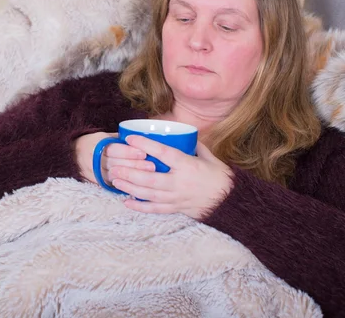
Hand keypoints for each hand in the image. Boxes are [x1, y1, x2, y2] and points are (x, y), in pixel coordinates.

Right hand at [74, 132, 150, 183]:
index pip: (114, 149)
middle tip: (152, 166)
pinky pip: (112, 185)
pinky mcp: (96, 182)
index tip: (144, 153)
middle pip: (117, 164)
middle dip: (135, 166)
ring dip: (132, 177)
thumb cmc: (95, 142)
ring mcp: (94, 172)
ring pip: (115, 176)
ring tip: (148, 177)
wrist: (73, 154)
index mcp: (97, 144)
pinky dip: (125, 186)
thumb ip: (121, 139)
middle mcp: (94, 159)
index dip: (129, 152)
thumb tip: (143, 139)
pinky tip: (138, 186)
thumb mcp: (105, 136)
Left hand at [108, 135, 233, 218]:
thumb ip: (194, 145)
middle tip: (114, 167)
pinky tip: (127, 202)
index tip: (130, 138)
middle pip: (149, 178)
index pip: (163, 153)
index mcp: (187, 165)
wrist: (230, 200)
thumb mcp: (209, 156)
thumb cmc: (220, 176)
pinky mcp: (177, 208)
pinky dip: (140, 207)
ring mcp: (177, 197)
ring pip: (149, 194)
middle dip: (129, 173)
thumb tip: (182, 135)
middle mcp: (179, 182)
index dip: (146, 145)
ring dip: (130, 188)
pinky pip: (155, 209)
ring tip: (115, 181)